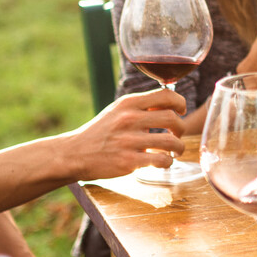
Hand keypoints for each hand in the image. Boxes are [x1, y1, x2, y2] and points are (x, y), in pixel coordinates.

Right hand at [60, 89, 185, 180]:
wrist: (75, 153)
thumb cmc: (100, 132)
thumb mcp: (117, 110)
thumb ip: (140, 106)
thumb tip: (169, 104)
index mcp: (128, 103)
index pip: (166, 94)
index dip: (180, 102)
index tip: (181, 110)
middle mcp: (129, 119)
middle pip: (172, 118)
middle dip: (181, 128)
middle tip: (177, 134)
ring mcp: (129, 140)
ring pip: (170, 141)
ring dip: (179, 147)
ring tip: (175, 150)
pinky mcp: (128, 161)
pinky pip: (161, 160)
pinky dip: (168, 162)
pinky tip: (163, 162)